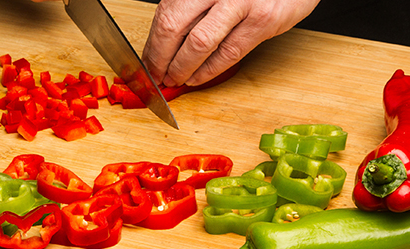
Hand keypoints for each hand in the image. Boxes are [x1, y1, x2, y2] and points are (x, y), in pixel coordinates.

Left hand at [142, 0, 318, 86]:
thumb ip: (195, 7)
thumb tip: (166, 42)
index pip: (166, 12)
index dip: (153, 42)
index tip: (147, 61)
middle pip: (175, 27)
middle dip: (160, 57)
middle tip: (155, 75)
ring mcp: (240, 4)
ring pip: (200, 43)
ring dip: (182, 67)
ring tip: (175, 79)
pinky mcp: (262, 21)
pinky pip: (229, 52)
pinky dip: (209, 70)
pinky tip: (198, 78)